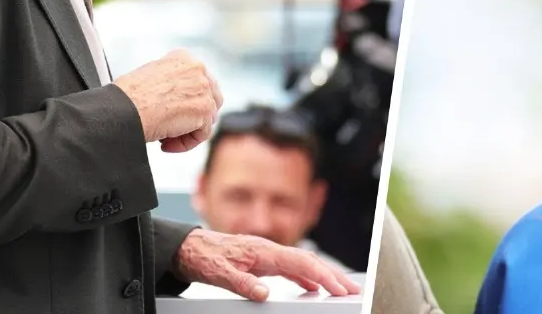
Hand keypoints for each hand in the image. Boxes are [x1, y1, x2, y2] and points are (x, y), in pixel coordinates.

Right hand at [112, 50, 222, 152]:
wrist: (124, 109)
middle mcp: (197, 69)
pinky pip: (203, 134)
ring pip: (207, 117)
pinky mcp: (204, 110)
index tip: (171, 110)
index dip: (187, 100)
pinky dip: (185, 143)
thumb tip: (177, 97)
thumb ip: (171, 81)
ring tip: (165, 136)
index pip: (198, 81)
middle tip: (173, 126)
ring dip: (187, 130)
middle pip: (209, 97)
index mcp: (183, 58)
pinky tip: (166, 143)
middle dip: (193, 115)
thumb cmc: (128, 97)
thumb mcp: (150, 76)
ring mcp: (203, 89)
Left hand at [173, 229, 360, 301]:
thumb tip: (265, 294)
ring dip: (324, 276)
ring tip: (341, 289)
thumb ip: (243, 283)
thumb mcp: (219, 273)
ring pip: (303, 264)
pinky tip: (313, 286)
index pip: (301, 262)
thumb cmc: (203, 256)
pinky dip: (307, 277)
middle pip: (309, 261)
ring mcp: (268, 255)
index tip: (338, 287)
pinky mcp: (263, 261)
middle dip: (334, 275)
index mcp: (263, 251)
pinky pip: (292, 268)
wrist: (188, 247)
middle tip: (353, 289)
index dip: (323, 275)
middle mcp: (269, 250)